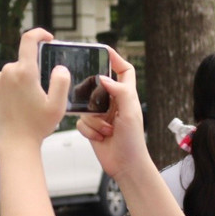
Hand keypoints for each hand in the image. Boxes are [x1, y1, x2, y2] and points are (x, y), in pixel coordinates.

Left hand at [0, 29, 69, 152]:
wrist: (15, 144)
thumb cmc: (35, 127)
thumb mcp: (57, 105)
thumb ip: (61, 81)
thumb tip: (59, 68)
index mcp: (24, 72)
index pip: (29, 39)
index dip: (40, 33)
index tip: (48, 38)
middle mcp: (8, 73)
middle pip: (25, 60)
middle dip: (37, 70)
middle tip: (44, 91)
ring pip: (17, 72)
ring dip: (26, 80)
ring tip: (32, 102)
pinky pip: (8, 82)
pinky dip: (16, 88)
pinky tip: (22, 105)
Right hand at [75, 46, 151, 183]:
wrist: (125, 165)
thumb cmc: (133, 141)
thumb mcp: (130, 112)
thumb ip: (120, 91)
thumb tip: (103, 77)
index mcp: (127, 95)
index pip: (124, 70)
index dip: (116, 59)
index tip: (103, 50)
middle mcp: (113, 103)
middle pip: (98, 86)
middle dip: (94, 95)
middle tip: (95, 103)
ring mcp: (102, 115)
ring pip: (86, 106)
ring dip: (94, 120)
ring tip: (106, 129)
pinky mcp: (92, 127)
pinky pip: (81, 122)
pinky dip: (89, 130)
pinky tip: (99, 137)